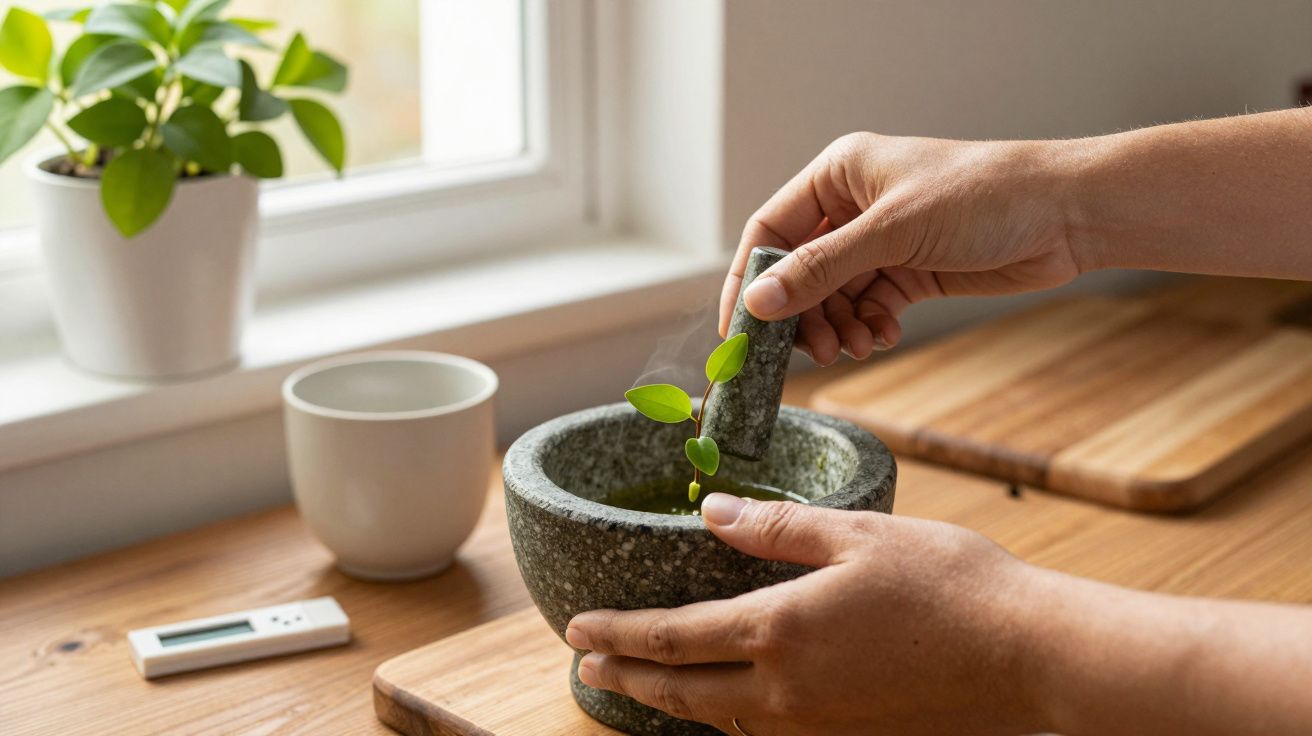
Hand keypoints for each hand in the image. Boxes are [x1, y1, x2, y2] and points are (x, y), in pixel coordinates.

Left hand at [565, 494, 1046, 734]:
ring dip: (670, 701)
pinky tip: (725, 703)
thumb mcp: (859, 534)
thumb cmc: (951, 584)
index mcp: (781, 630)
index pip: (673, 637)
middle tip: (586, 665)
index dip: (619, 634)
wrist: (1028, 656)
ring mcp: (816, 723)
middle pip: (680, 689)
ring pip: (719, 718)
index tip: (576, 630)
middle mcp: (786, 689)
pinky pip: (763, 731)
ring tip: (640, 684)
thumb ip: (779, 528)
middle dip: (626, 676)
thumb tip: (715, 515)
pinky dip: (725, 716)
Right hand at [720, 133, 1083, 363]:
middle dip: (802, 315)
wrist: (1066, 214)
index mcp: (838, 174)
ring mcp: (881, 241)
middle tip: (812, 351)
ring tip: (856, 346)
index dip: (750, 281)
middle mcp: (853, 206)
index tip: (739, 331)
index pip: (770, 231)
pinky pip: (868, 307)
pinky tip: (881, 338)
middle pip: (798, 271)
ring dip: (838, 326)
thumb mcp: (893, 232)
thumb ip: (821, 269)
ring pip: (833, 296)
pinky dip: (868, 327)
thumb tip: (757, 304)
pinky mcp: (910, 271)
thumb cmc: (985, 196)